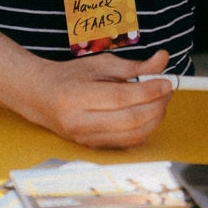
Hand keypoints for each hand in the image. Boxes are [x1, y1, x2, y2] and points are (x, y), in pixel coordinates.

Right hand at [19, 49, 172, 148]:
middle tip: (166, 91)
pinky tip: (148, 115)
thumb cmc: (70, 77)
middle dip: (156, 106)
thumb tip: (162, 60)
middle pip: (130, 120)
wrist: (41, 97)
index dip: (149, 91)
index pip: (121, 98)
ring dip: (154, 119)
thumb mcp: (100, 64)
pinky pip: (127, 143)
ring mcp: (85, 138)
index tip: (165, 82)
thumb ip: (133, 66)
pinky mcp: (92, 147)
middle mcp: (79, 122)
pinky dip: (144, 130)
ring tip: (159, 102)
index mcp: (76, 97)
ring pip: (132, 135)